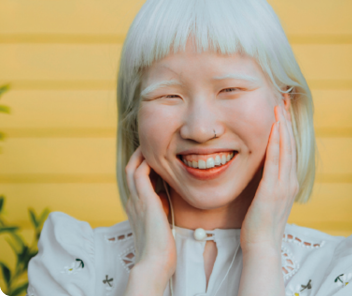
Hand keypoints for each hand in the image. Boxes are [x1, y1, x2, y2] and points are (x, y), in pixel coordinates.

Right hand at [124, 147, 176, 288]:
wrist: (155, 260)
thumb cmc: (161, 246)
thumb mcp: (160, 223)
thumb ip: (160, 209)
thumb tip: (166, 199)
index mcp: (136, 207)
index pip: (136, 181)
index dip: (144, 167)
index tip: (155, 159)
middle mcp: (133, 201)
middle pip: (130, 171)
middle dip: (139, 157)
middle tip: (150, 146)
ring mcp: (136, 200)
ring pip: (132, 169)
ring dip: (140, 155)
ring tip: (150, 145)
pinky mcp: (144, 200)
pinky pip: (140, 174)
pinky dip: (146, 163)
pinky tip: (156, 158)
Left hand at [240, 105, 298, 253]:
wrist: (262, 245)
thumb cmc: (261, 224)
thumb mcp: (268, 199)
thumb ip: (269, 182)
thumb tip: (263, 168)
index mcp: (288, 182)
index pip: (289, 149)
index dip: (287, 128)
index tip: (283, 111)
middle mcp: (290, 181)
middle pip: (291, 144)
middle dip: (287, 121)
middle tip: (284, 100)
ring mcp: (283, 185)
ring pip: (286, 149)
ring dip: (283, 126)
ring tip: (279, 107)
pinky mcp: (272, 190)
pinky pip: (275, 162)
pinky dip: (276, 143)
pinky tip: (274, 129)